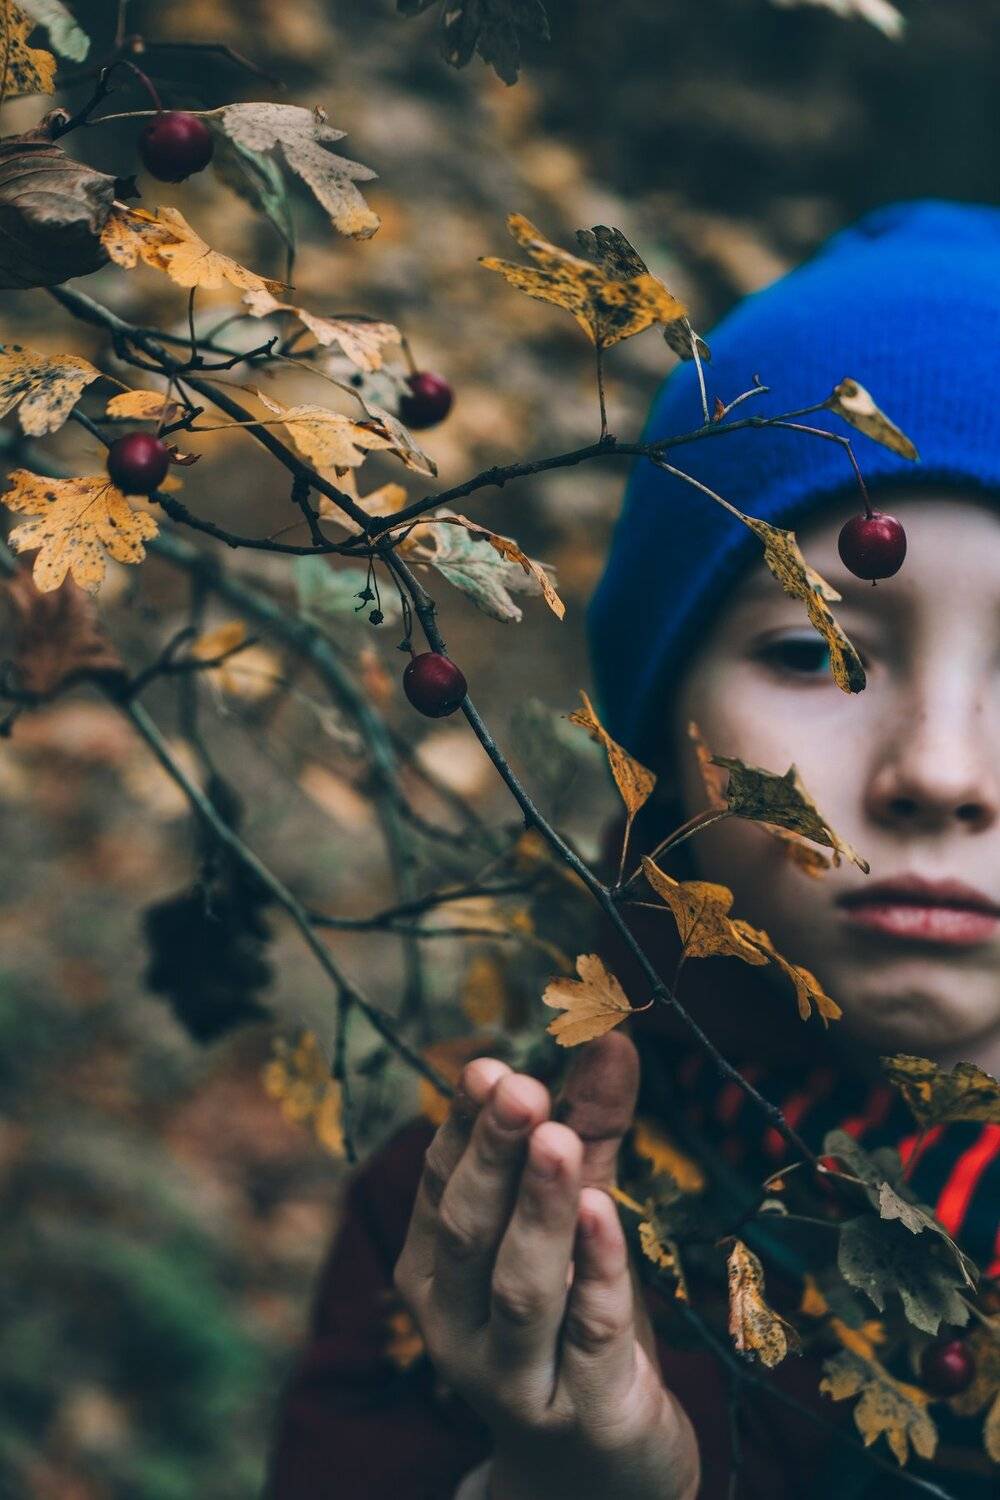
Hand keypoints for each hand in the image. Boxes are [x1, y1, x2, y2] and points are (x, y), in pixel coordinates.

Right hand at [393, 1031, 699, 1499]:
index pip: (441, 1184)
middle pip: (467, 1228)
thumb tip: (613, 1030)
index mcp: (438, 1271)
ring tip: (553, 1134)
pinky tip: (602, 1211)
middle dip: (492, 1152)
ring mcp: (515, 1377)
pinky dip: (596, 1271)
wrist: (597, 1477)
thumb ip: (592, 1128)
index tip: (489, 1065)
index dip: (465, 1125)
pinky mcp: (587, 1412)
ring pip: (519, 1284)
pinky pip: (589, 1335)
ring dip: (535, 1208)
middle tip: (516, 1085)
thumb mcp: (579, 1220)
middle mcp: (457, 1326)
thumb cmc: (575, 1330)